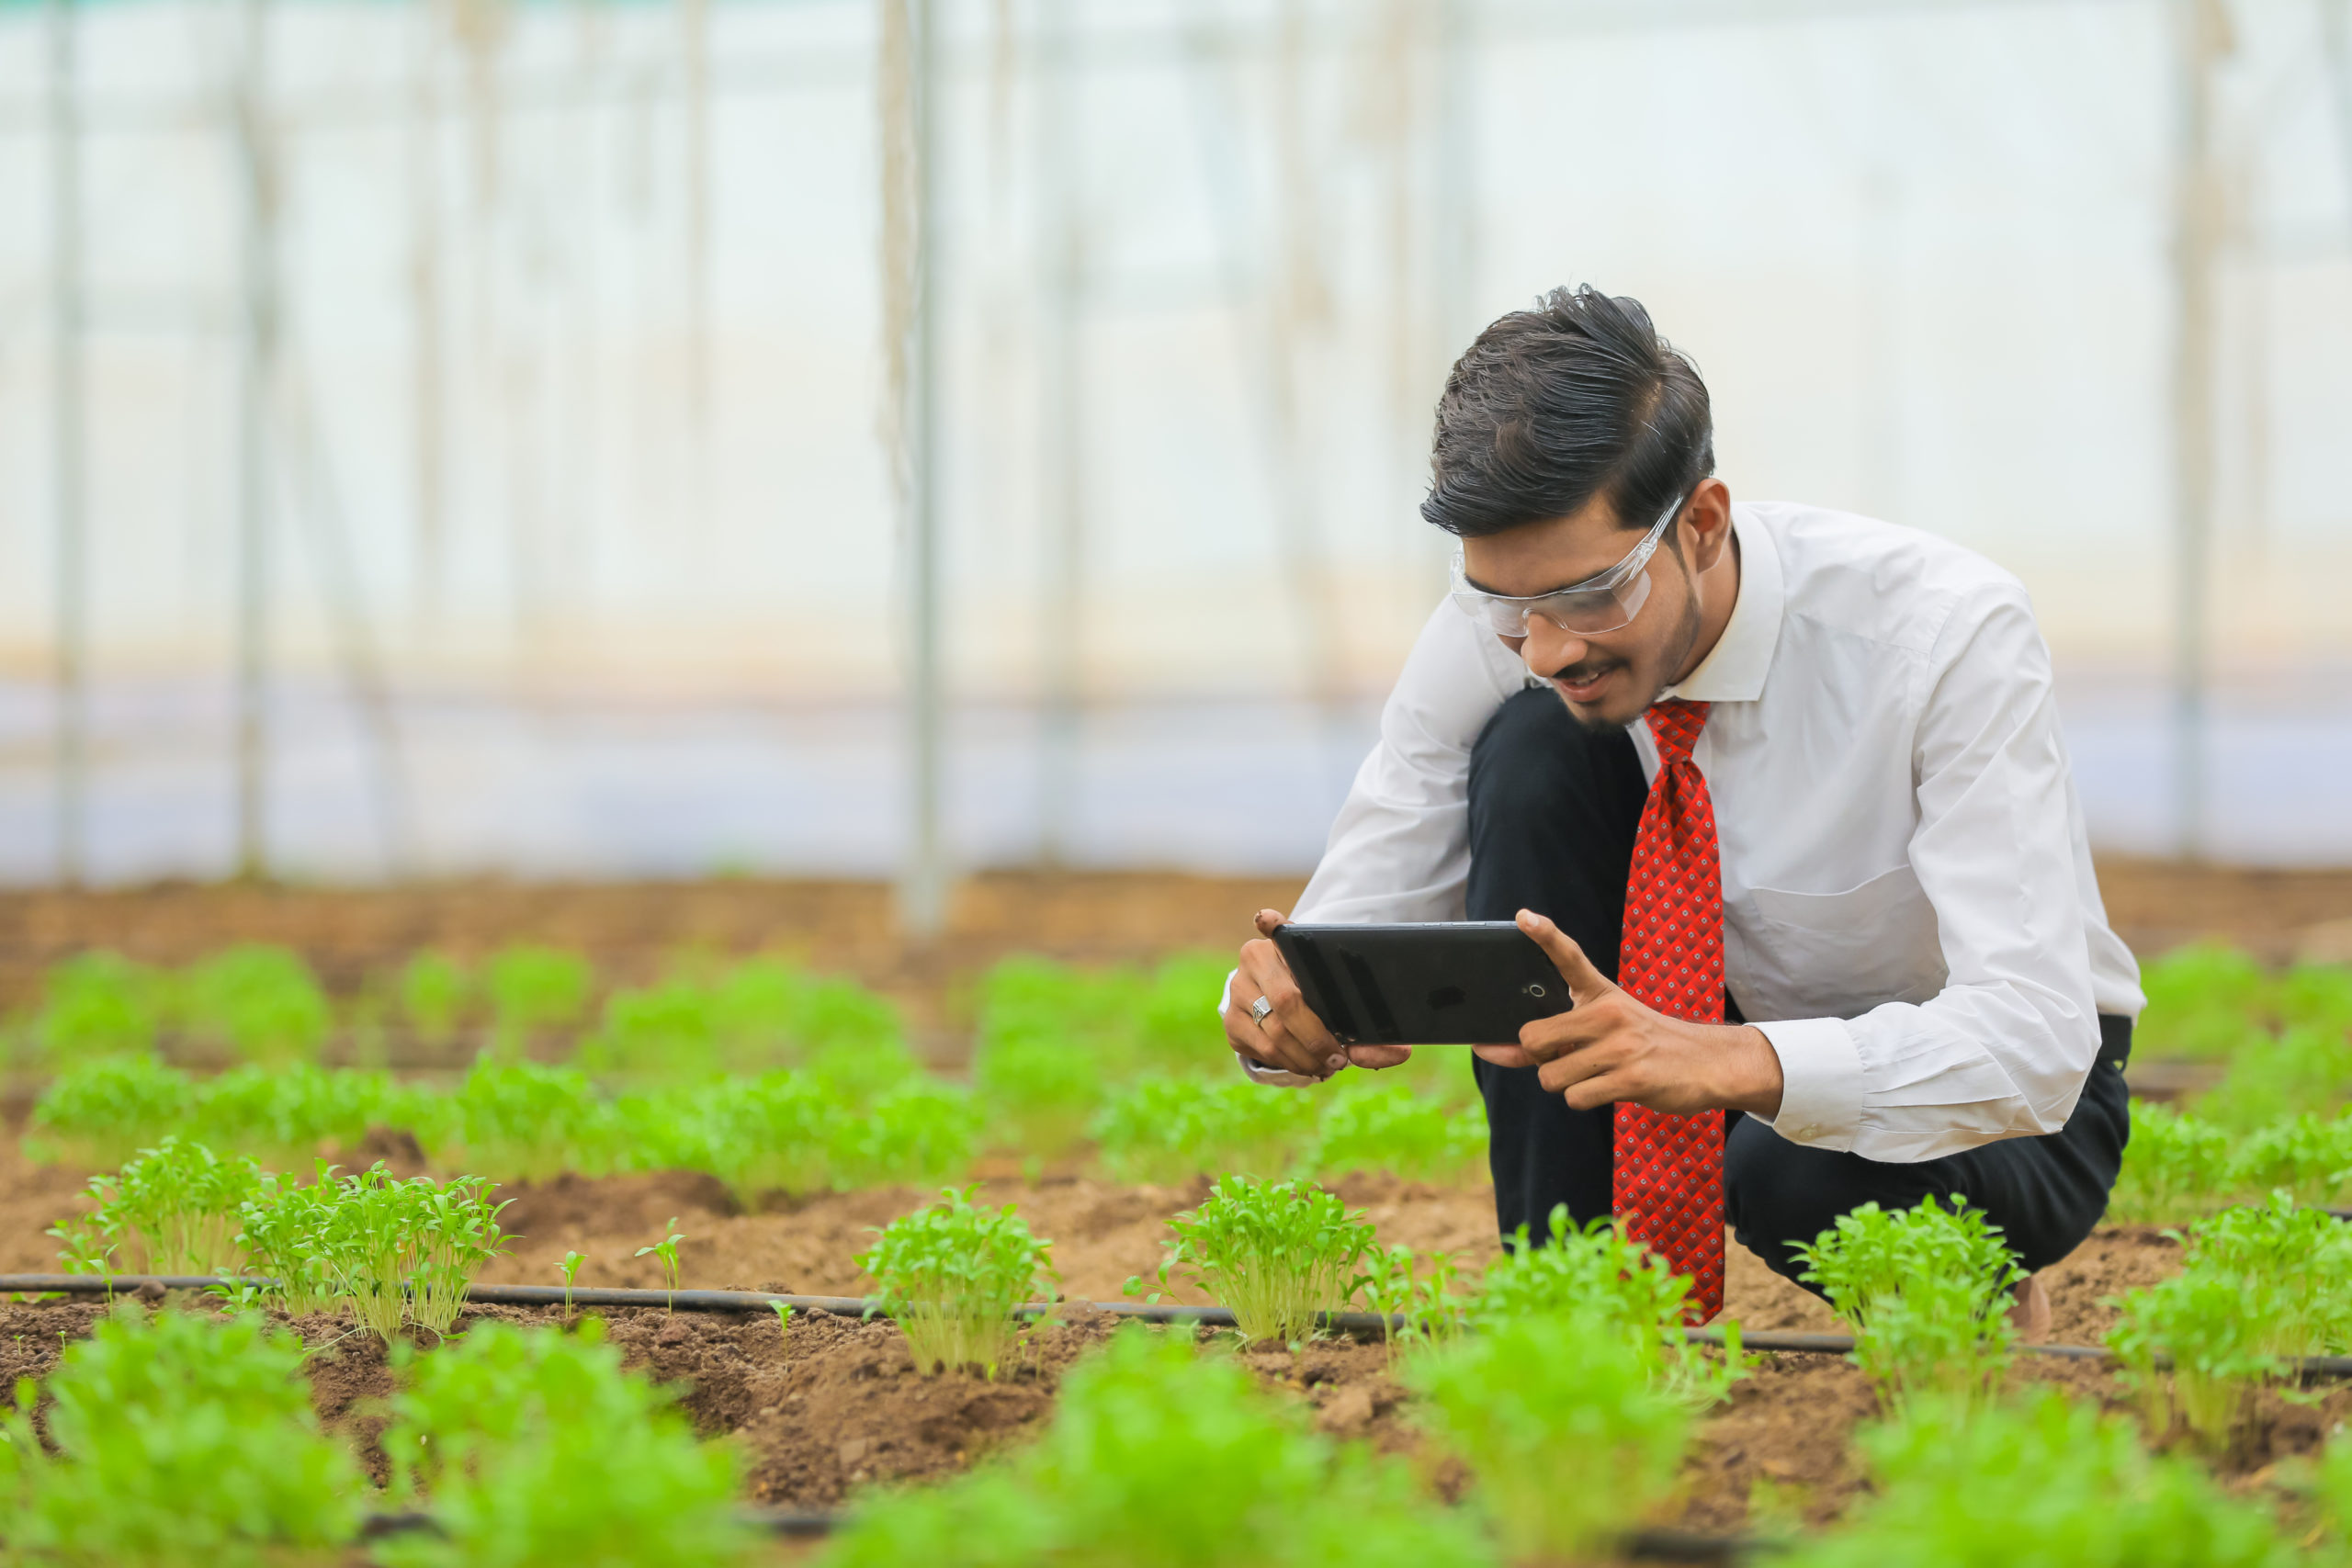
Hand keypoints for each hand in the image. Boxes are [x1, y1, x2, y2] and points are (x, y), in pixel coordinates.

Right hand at [1229, 910, 1414, 1078]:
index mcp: (1280, 944)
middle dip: (1316, 1038)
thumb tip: (1403, 1052)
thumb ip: (1367, 1028)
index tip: (1267, 917)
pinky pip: (1261, 1050)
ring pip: (1273, 1034)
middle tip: (1339, 1059)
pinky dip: (1289, 1063)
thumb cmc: (1318, 998)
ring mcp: (1236, 993)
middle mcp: (1252, 962)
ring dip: (1305, 1057)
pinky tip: (1306, 1066)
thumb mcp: (1339, 1001)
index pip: (1276, 928)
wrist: (1278, 1007)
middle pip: (1285, 1002)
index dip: (1271, 922)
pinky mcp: (1231, 1023)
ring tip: (1327, 1066)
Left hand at [1470, 909, 1783, 1117]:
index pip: (1569, 957)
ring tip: (1596, 1074)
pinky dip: (1584, 1099)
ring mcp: (1621, 1046)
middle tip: (1568, 1057)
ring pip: (1551, 1076)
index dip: (1545, 935)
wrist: (1710, 1063)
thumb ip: (1554, 1035)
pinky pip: (1576, 1098)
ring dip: (1565, 1084)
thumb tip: (1492, 1049)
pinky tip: (1610, 1088)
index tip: (1524, 917)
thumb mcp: (1608, 1025)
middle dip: (1540, 1058)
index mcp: (1602, 993)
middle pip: (1533, 1039)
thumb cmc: (1646, 1044)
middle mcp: (1609, 1013)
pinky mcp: (1631, 1078)